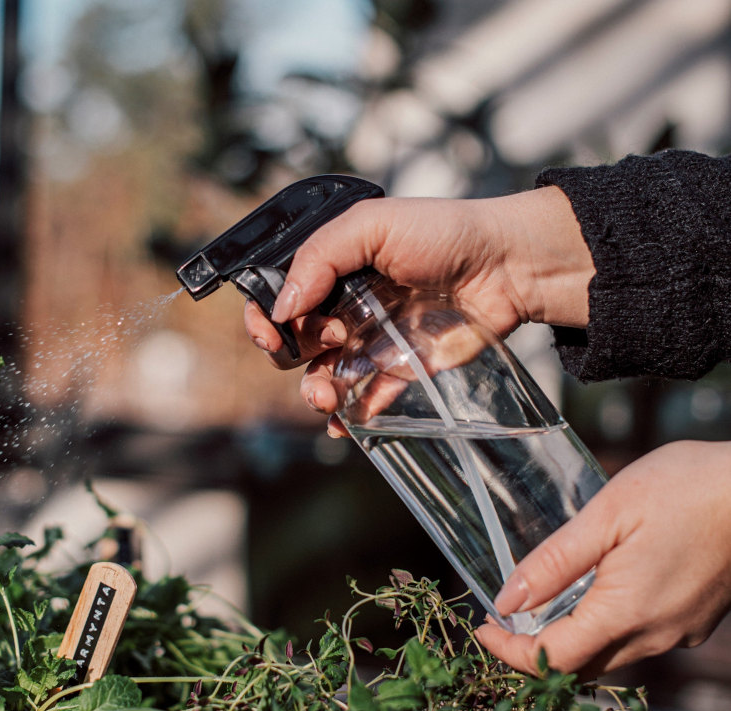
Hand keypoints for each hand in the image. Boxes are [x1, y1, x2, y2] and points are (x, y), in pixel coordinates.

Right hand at [243, 185, 594, 429]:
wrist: (506, 265)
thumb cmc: (443, 232)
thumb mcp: (372, 225)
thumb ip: (319, 258)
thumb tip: (282, 308)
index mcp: (331, 271)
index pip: (279, 300)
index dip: (265, 319)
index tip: (271, 330)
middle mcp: (344, 308)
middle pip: (293, 344)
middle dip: (290, 355)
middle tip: (329, 339)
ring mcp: (370, 342)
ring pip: (322, 378)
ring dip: (313, 392)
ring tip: (327, 397)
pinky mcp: (400, 371)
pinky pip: (365, 401)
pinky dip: (349, 417)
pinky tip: (345, 423)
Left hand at [476, 441, 730, 678]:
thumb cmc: (686, 489)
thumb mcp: (606, 516)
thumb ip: (554, 563)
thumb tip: (507, 601)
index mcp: (626, 614)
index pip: (552, 661)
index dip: (510, 652)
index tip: (483, 629)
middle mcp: (655, 636)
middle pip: (580, 666)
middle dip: (534, 651)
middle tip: (503, 618)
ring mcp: (680, 632)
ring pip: (609, 656)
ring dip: (569, 642)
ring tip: (540, 605)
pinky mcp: (695, 620)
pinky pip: (638, 639)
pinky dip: (603, 630)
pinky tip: (592, 595)